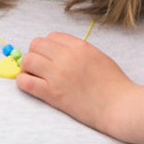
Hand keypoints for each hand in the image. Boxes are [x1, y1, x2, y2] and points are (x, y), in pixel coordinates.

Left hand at [16, 32, 130, 135]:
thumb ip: (80, 51)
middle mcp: (66, 57)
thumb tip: (60, 51)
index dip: (48, 46)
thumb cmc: (114, 84)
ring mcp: (58, 75)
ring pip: (28, 61)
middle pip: (36, 45)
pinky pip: (25, 82)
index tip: (50, 56)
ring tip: (34, 76)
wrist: (119, 106)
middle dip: (35, 54)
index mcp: (80, 46)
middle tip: (40, 66)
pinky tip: (29, 84)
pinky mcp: (52, 94)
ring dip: (28, 68)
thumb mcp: (100, 57)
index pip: (52, 37)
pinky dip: (23, 81)